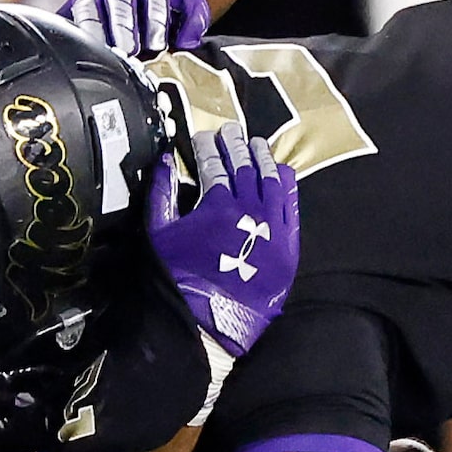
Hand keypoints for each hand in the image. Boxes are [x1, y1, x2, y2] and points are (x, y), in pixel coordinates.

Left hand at [63, 0, 209, 58]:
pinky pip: (191, 2)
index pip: (88, 5)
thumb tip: (37, 62)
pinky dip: (192, 20)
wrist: (139, 7)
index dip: (93, 26)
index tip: (97, 48)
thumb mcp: (81, 33)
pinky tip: (188, 42)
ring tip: (157, 45)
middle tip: (128, 50)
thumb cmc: (106, 30)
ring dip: (155, 20)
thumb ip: (65, 43)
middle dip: (124, 25)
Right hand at [150, 121, 297, 357]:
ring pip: (271, 182)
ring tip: (257, 145)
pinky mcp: (288, 243)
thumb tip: (163, 161)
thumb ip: (161, 193)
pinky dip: (287, 187)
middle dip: (237, 145)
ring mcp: (272, 225)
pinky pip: (291, 207)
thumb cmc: (181, 276)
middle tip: (231, 131)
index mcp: (217, 204)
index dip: (208, 147)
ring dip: (263, 159)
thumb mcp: (160, 233)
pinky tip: (282, 173)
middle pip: (245, 167)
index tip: (204, 136)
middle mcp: (249, 209)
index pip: (215, 165)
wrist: (212, 320)